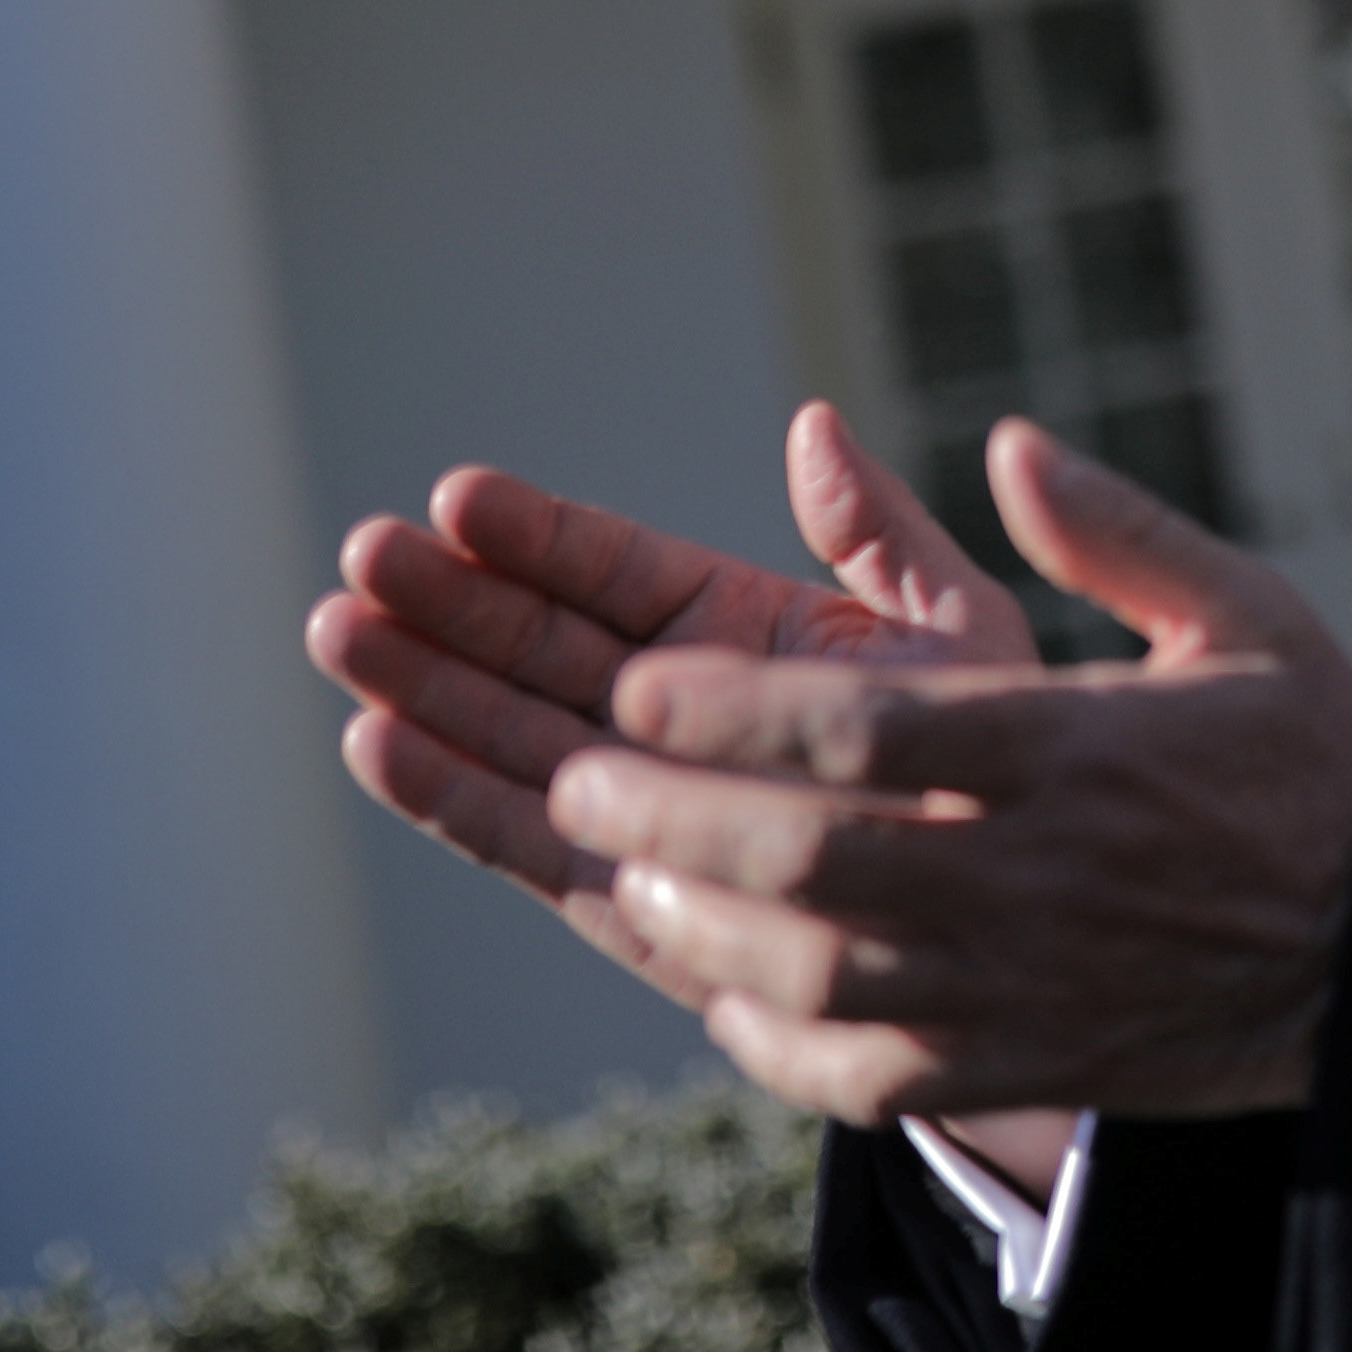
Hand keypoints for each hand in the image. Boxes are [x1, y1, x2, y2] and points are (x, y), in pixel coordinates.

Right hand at [305, 401, 1030, 1029]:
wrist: (1011, 926)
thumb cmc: (1004, 771)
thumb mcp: (957, 634)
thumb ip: (882, 533)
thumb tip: (814, 424)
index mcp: (745, 634)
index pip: (620, 572)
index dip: (539, 535)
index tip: (459, 495)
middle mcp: (678, 715)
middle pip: (540, 644)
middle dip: (450, 601)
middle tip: (363, 554)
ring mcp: (644, 801)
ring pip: (510, 731)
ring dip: (424, 685)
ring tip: (339, 633)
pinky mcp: (625, 893)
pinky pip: (525, 838)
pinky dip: (450, 795)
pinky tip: (375, 744)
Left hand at [541, 416, 1351, 1127]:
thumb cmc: (1310, 754)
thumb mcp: (1242, 608)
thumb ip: (1115, 528)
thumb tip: (1006, 441)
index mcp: (1072, 750)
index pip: (863, 732)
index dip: (728, 715)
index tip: (636, 687)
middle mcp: (1032, 875)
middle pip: (804, 858)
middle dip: (668, 817)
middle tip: (576, 776)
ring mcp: (1023, 985)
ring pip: (813, 977)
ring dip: (699, 928)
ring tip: (624, 875)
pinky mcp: (1026, 1063)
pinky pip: (865, 1079)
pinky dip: (775, 1045)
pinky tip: (727, 998)